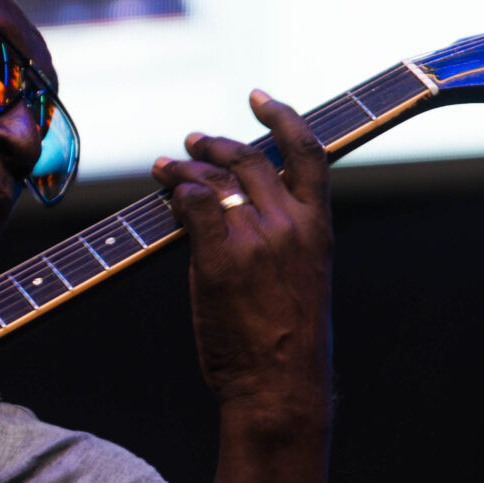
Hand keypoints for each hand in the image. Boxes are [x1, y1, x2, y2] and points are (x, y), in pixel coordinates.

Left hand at [152, 90, 334, 426]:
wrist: (281, 383)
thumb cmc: (290, 342)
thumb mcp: (303, 279)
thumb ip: (283, 240)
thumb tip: (242, 217)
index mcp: (318, 227)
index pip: (307, 152)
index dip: (282, 116)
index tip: (260, 99)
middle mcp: (289, 223)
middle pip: (248, 160)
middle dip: (215, 146)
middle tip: (192, 143)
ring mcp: (255, 238)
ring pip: (214, 180)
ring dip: (186, 167)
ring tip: (166, 166)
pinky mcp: (220, 257)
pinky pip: (192, 204)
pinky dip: (176, 192)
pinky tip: (165, 193)